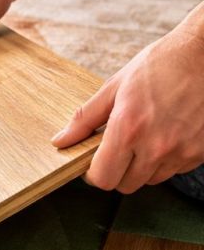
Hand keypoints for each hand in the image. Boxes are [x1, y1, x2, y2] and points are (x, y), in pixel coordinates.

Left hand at [52, 24, 203, 192]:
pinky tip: (166, 135)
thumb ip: (85, 118)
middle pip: (125, 185)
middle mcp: (156, 146)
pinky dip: (165, 160)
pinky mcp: (201, 153)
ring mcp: (182, 152)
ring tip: (144, 137)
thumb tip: (60, 140)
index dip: (93, 173)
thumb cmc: (162, 65)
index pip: (102, 178)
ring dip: (141, 167)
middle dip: (115, 171)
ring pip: (150, 180)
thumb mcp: (115, 86)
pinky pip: (174, 170)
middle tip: (117, 148)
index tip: (93, 162)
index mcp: (128, 129)